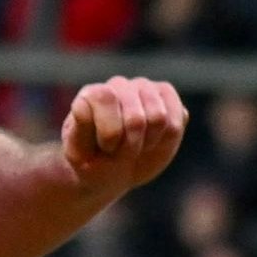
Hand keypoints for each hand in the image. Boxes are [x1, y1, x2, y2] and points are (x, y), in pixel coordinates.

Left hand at [58, 76, 186, 192]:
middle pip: (135, 119)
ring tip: (137, 146)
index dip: (109, 135)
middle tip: (121, 153)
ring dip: (148, 143)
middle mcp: (118, 85)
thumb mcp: (79, 156)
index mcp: (92, 95)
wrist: (113, 171)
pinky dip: (167, 140)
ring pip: (159, 118)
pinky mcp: (166, 97)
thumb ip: (80, 132)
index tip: (104, 149)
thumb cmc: (93, 163)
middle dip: (130, 147)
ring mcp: (144, 88)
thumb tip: (82, 104)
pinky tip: (153, 141)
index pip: (104, 99)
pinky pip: (177, 120)